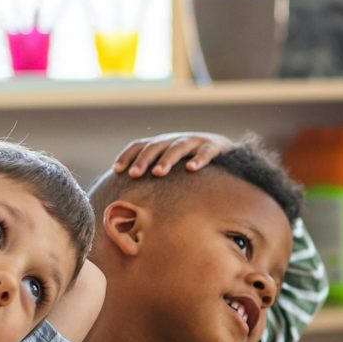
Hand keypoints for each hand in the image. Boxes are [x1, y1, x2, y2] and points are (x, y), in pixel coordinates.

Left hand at [114, 132, 234, 178]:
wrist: (226, 152)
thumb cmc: (192, 164)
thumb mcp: (172, 167)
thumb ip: (154, 177)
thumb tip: (130, 201)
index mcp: (162, 143)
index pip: (140, 145)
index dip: (127, 155)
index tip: (116, 170)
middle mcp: (175, 140)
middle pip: (156, 146)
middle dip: (143, 160)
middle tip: (134, 174)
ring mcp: (195, 141)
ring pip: (178, 147)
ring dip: (167, 160)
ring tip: (158, 173)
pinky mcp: (214, 146)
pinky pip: (206, 152)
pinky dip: (199, 159)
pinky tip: (191, 169)